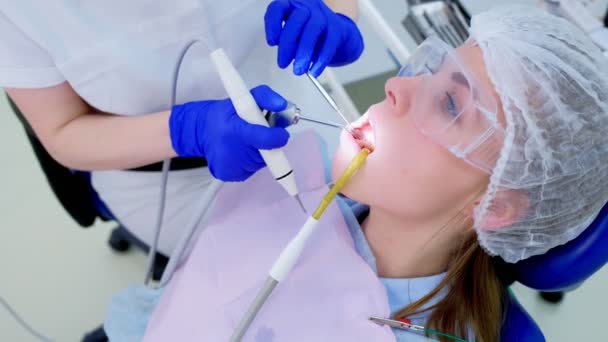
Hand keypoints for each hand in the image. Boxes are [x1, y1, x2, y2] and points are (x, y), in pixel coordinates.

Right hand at [169, 85, 288, 180]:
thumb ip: (265, 97)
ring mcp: (230, 167)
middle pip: (266, 153)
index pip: (265, 139)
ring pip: (260, 163)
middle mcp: (232, 151)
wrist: (201, 131)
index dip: (277, 137)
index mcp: (236, 131)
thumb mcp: (244, 98)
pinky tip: (239, 152)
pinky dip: (249, 162)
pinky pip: (250, 170)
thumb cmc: (225, 115)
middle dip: (267, 144)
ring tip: (245, 142)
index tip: (281, 133)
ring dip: (259, 153)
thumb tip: (282, 104)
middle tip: (257, 134)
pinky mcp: (228, 176)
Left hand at [265, 0, 363, 76]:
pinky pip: (330, 42)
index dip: (273, 24)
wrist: (334, 36)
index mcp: (291, 6)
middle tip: (283, 63)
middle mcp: (307, 7)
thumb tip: (284, 54)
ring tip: (298, 70)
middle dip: (288, 43)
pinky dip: (321, 59)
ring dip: (304, 51)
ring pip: (314, 28)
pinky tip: (314, 71)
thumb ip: (285, 41)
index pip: (279, 8)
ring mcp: (323, 16)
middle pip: (297, 19)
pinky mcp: (337, 29)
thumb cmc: (306, 34)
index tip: (272, 42)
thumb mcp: (291, 36)